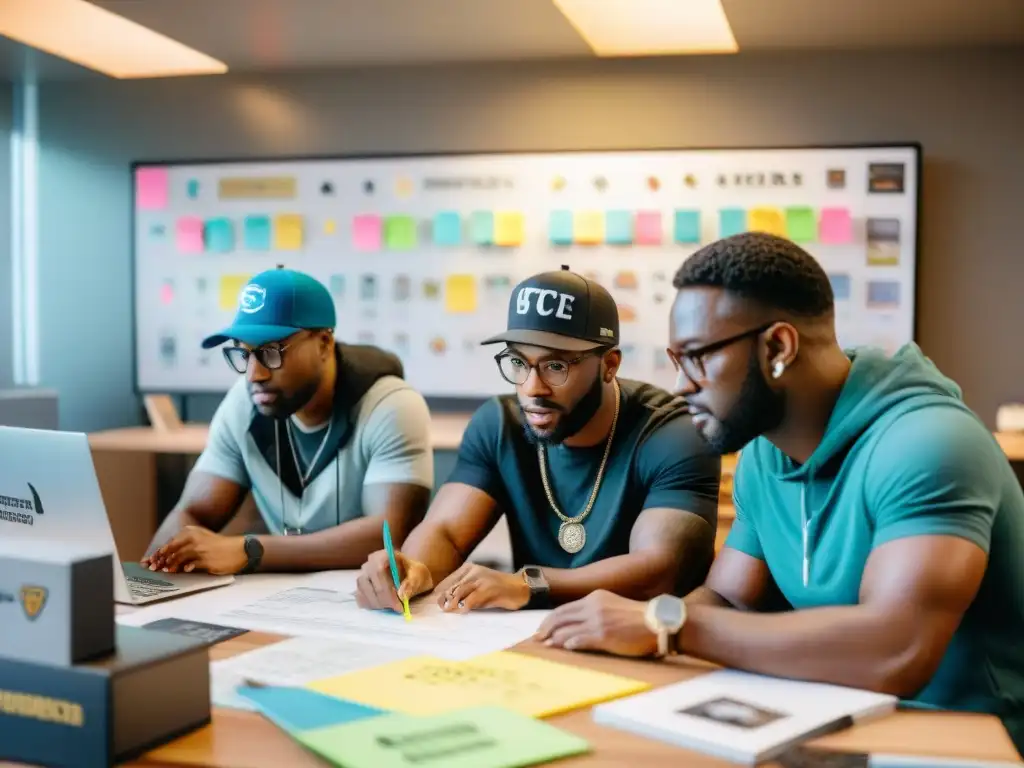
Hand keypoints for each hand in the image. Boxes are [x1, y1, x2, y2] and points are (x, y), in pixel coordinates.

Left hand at [140, 526, 246, 575]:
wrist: (239, 550)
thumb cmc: (219, 546)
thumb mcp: (202, 538)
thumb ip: (185, 545)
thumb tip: (167, 557)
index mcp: (191, 531)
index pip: (170, 543)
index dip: (159, 553)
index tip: (150, 561)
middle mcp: (194, 538)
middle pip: (171, 550)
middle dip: (160, 560)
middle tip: (154, 568)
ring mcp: (200, 549)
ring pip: (178, 558)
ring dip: (170, 566)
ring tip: (166, 571)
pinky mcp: (205, 560)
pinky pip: (190, 566)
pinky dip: (184, 569)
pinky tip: (182, 571)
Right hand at [355, 549, 432, 612]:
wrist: (410, 575)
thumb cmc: (414, 573)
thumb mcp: (419, 576)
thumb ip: (411, 584)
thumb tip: (401, 595)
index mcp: (384, 555)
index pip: (379, 570)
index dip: (386, 590)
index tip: (399, 604)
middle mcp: (370, 563)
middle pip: (368, 582)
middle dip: (383, 599)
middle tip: (397, 609)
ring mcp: (364, 574)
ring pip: (363, 591)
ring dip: (377, 603)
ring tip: (392, 608)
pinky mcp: (362, 587)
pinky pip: (360, 597)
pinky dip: (371, 605)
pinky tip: (384, 607)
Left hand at [432, 563, 530, 612]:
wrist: (519, 588)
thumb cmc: (497, 589)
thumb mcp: (478, 585)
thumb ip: (464, 590)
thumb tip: (446, 602)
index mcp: (468, 568)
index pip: (448, 581)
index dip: (440, 593)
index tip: (436, 603)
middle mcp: (473, 572)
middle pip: (451, 587)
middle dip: (444, 599)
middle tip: (441, 609)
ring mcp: (480, 580)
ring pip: (458, 593)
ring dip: (451, 604)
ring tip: (449, 611)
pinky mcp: (487, 590)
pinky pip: (470, 600)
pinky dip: (463, 607)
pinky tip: (462, 611)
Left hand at [533, 589, 658, 656]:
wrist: (657, 622)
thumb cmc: (637, 618)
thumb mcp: (612, 606)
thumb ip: (594, 611)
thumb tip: (576, 626)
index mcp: (594, 597)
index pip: (564, 608)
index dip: (550, 619)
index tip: (542, 629)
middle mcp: (593, 606)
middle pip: (560, 617)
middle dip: (546, 629)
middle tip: (537, 639)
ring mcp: (597, 621)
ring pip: (566, 629)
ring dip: (554, 639)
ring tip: (547, 646)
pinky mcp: (603, 635)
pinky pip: (579, 640)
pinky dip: (569, 644)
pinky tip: (564, 648)